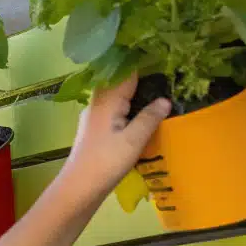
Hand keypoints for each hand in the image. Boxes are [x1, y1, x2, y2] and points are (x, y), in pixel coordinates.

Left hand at [57, 76, 171, 201]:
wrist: (78, 188)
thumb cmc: (105, 162)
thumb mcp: (133, 140)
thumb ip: (149, 118)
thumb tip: (165, 99)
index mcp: (107, 99)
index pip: (126, 72)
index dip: (144, 64)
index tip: (164, 58)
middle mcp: (97, 103)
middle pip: (120, 82)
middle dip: (141, 78)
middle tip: (166, 75)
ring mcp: (93, 116)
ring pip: (116, 97)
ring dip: (134, 94)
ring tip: (158, 92)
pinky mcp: (94, 130)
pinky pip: (114, 110)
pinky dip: (128, 108)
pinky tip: (140, 115)